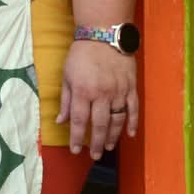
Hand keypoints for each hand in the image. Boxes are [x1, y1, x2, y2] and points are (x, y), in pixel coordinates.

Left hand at [58, 37, 138, 159]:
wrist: (103, 36)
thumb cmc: (80, 55)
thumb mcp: (66, 76)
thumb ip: (65, 100)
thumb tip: (60, 121)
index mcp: (83, 92)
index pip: (79, 121)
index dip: (77, 138)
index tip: (75, 150)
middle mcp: (101, 95)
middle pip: (100, 125)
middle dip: (97, 143)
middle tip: (95, 156)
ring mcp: (118, 92)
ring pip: (117, 120)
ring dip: (113, 136)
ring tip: (109, 147)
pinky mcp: (131, 88)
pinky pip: (133, 109)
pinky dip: (133, 123)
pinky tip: (129, 134)